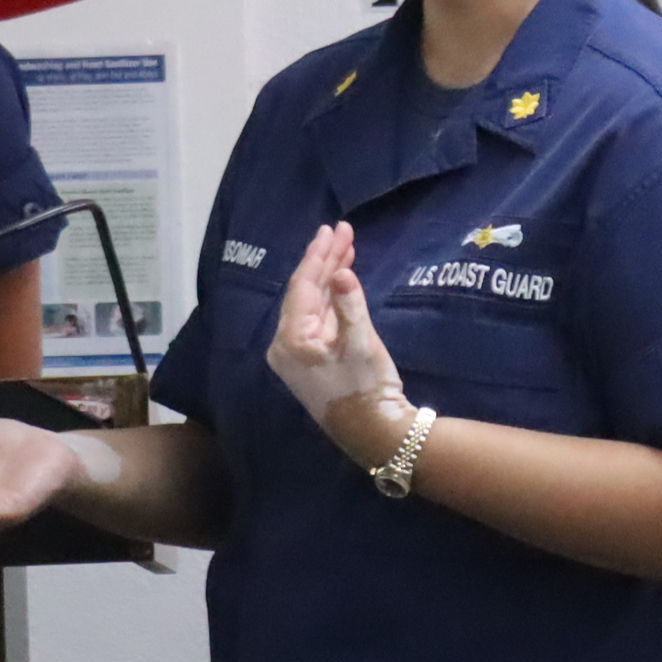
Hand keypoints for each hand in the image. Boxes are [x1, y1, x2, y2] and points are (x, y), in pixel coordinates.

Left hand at [267, 221, 411, 465]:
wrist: (375, 433)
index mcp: (290, 340)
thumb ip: (349, 304)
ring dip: (330, 275)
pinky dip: (331, 296)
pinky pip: (318, 317)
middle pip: (305, 291)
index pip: (302, 286)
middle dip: (325, 260)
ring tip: (346, 245)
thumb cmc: (366, 389)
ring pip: (312, 302)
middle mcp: (286, 345)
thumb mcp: (360, 344)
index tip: (333, 228)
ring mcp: (298, 353)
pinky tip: (342, 277)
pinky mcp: (312, 358)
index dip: (319, 255)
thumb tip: (341, 272)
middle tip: (343, 229)